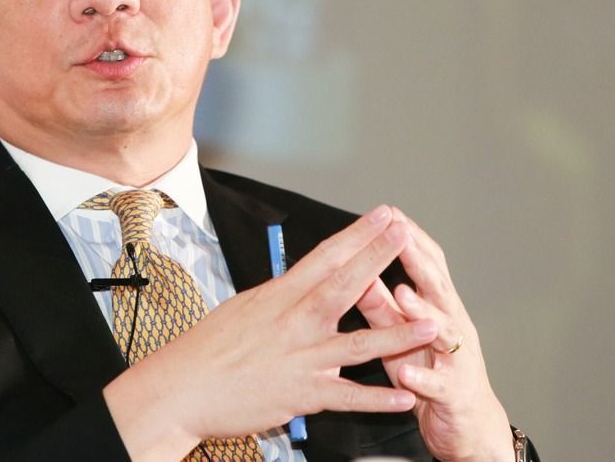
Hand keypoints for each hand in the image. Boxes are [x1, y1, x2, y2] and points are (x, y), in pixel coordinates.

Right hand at [104, 206, 438, 459]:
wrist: (182, 387)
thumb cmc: (207, 350)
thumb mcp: (244, 309)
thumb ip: (279, 298)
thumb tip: (299, 282)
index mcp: (279, 296)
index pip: (325, 257)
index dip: (358, 235)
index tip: (383, 216)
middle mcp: (294, 322)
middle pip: (345, 284)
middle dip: (379, 257)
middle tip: (407, 234)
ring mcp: (301, 358)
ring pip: (358, 343)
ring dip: (398, 334)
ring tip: (432, 322)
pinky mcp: (302, 394)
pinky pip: (347, 397)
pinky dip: (378, 399)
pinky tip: (406, 397)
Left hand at [357, 208, 512, 461]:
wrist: (466, 425)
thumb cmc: (428, 369)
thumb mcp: (399, 332)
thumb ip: (380, 303)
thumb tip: (358, 269)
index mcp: (437, 307)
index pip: (427, 264)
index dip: (410, 237)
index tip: (389, 212)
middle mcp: (453, 325)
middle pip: (439, 287)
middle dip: (420, 260)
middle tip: (400, 235)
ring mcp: (458, 359)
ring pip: (445, 332)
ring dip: (424, 313)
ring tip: (403, 296)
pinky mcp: (455, 394)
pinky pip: (439, 385)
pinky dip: (423, 378)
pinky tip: (406, 372)